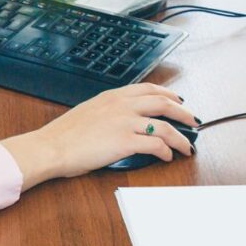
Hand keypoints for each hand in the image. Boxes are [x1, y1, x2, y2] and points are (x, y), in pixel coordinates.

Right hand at [1, 83, 198, 190]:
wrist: (52, 146)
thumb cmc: (64, 134)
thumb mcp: (88, 112)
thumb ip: (108, 111)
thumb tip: (123, 121)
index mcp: (111, 96)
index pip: (148, 89)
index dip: (168, 94)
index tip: (177, 100)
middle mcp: (120, 106)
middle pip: (164, 103)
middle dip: (184, 113)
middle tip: (193, 121)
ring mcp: (124, 122)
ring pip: (165, 126)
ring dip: (181, 138)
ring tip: (185, 146)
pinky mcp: (125, 142)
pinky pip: (156, 145)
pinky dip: (166, 151)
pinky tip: (165, 156)